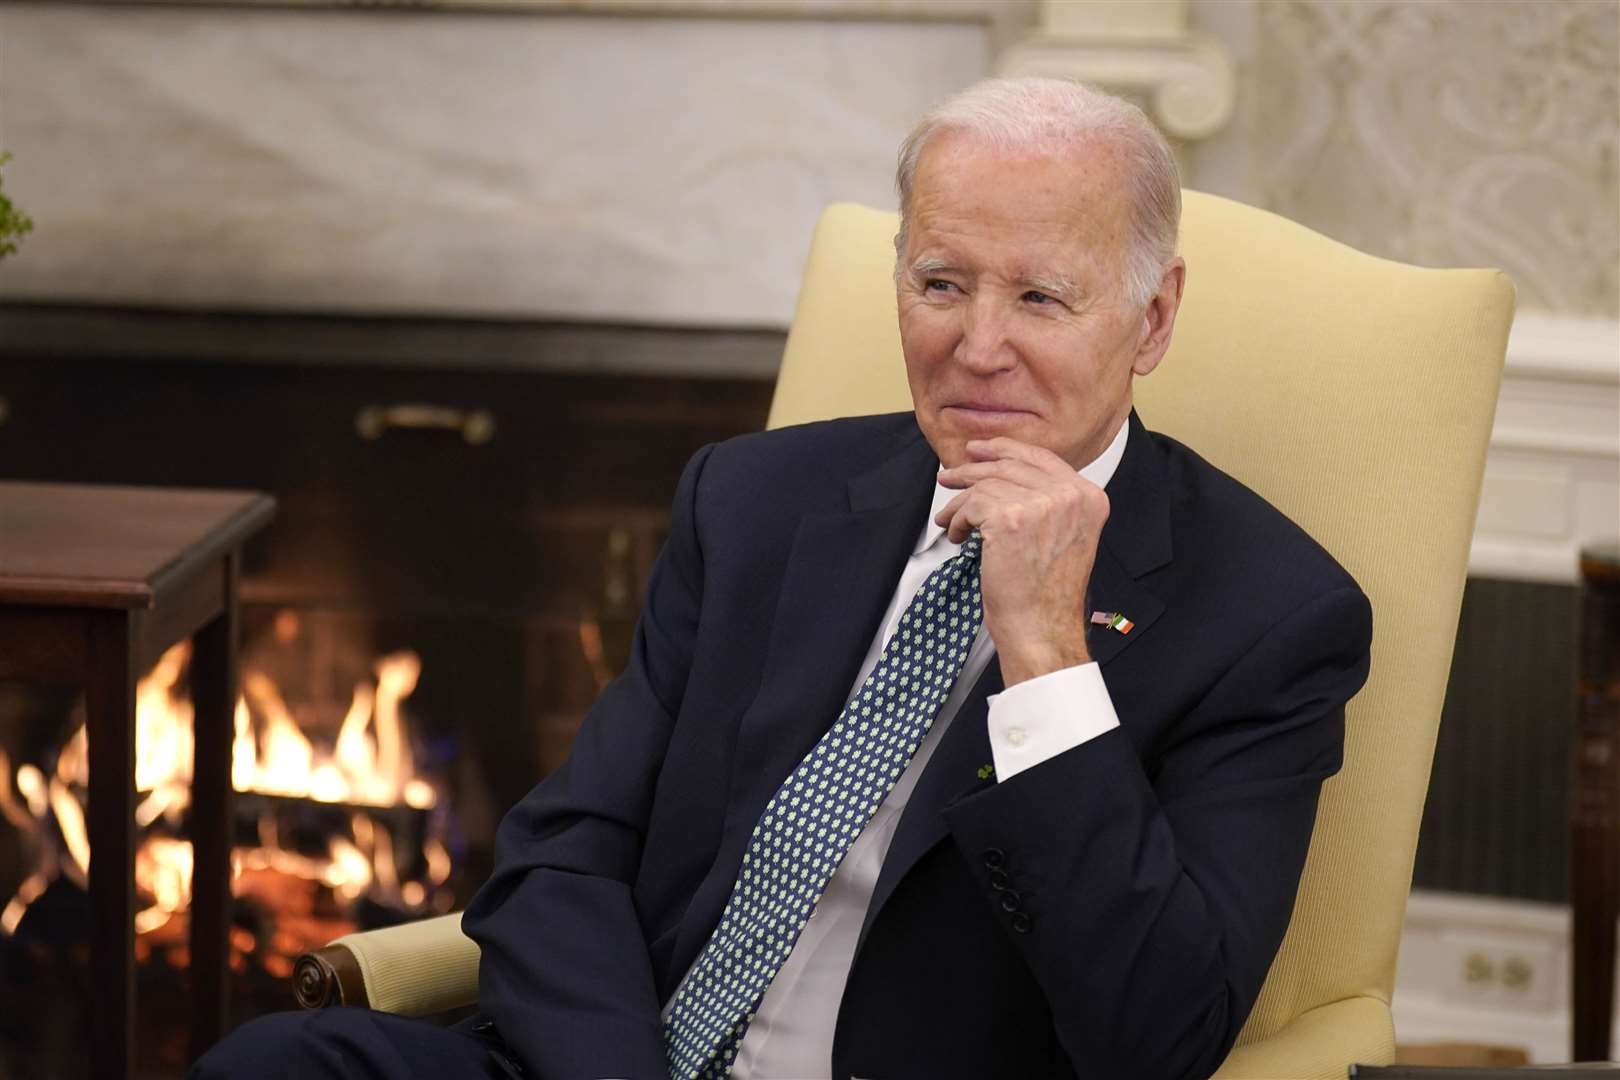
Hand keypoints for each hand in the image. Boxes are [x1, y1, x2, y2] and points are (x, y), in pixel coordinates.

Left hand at [935, 437, 1109, 685]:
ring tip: (948, 518)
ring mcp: (1042, 505)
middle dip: (973, 468)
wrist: (1042, 628)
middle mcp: (1070, 495)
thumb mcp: (1063, 537)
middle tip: (950, 474)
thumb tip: (1003, 477)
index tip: (981, 450)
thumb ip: (1048, 504)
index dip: (1007, 449)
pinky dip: (957, 520)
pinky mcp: (1010, 519)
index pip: (1043, 458)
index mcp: (1089, 497)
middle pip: (1010, 466)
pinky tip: (957, 536)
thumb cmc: (1046, 594)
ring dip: (959, 502)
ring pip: (986, 485)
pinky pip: (971, 505)